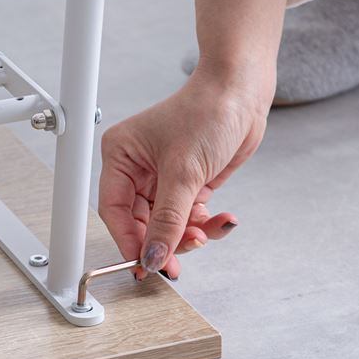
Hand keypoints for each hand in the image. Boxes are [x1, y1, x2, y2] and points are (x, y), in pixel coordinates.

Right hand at [97, 64, 272, 279]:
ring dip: (189, 234)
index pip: (115, 210)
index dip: (128, 240)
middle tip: (178, 261)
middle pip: (142, 223)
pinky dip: (206, 224)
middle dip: (165, 241)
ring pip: (168, 224)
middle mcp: (138, 168)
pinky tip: (223, 219)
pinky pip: (190, 217)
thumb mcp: (184, 172)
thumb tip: (153, 256)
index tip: (144, 264)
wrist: (244, 94)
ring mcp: (164, 178)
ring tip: (207, 232)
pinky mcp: (188, 184)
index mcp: (121, 156)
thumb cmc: (208, 111)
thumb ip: (168, 220)